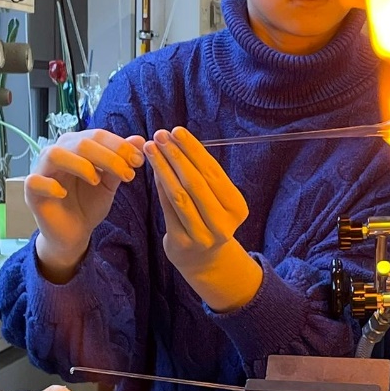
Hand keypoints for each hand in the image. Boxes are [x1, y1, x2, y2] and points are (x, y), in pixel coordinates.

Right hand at [26, 129, 145, 281]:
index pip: (97, 135)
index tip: (139, 160)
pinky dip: (50, 186)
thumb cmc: (89, 202)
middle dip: (109, 156)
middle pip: (81, 143)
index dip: (119, 145)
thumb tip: (140, 140)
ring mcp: (42, 170)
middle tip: (128, 174)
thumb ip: (122, 161)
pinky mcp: (31, 191)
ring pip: (55, 154)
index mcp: (76, 145)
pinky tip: (64, 193)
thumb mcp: (111, 182)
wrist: (75, 231)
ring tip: (97, 181)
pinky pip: (35, 181)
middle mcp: (57, 152)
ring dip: (80, 165)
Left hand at [143, 127, 261, 310]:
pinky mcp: (181, 242)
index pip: (213, 172)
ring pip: (179, 194)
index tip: (177, 131)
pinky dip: (160, 185)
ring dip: (163, 168)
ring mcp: (202, 235)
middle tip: (160, 135)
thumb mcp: (217, 199)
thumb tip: (177, 141)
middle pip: (196, 182)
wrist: (204, 259)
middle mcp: (222, 223)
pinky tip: (153, 169)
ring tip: (152, 148)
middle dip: (176, 155)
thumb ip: (203, 175)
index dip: (194, 150)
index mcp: (237, 208)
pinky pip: (168, 208)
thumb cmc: (210, 218)